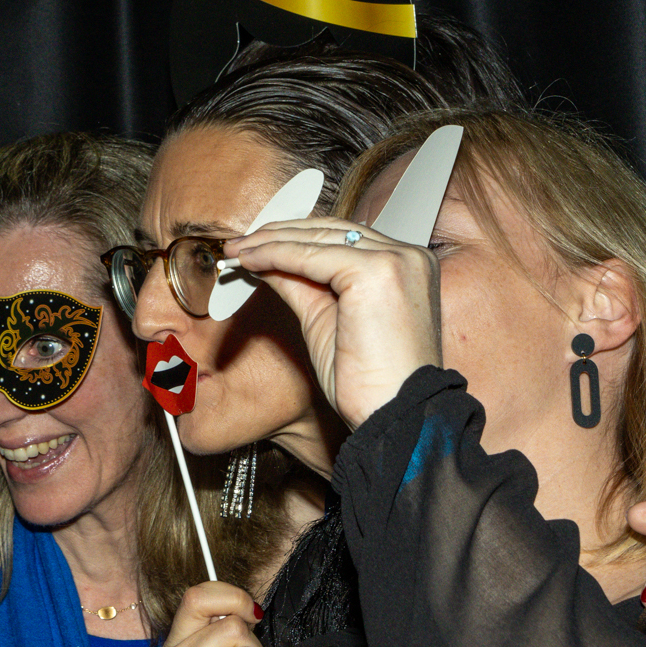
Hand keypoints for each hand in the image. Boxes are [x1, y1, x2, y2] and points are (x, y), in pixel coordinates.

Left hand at [223, 219, 439, 427]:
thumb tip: (266, 260)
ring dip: (270, 242)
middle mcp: (408, 256)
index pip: (344, 238)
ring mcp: (396, 260)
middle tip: (239, 245)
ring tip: (237, 251)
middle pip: (331, 231)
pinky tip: (250, 260)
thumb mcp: (327, 320)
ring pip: (319, 238)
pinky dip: (275, 255)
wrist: (395, 416)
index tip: (256, 248)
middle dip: (279, 235)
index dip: (296, 239)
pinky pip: (311, 255)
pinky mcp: (376, 271)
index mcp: (407, 267)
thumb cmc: (370, 383)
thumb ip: (302, 284)